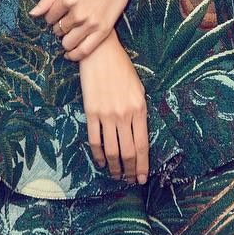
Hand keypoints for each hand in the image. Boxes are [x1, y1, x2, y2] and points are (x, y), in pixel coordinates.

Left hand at [29, 0, 137, 61]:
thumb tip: (33, 14)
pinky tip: (69, 54)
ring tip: (67, 34)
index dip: (50, 17)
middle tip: (63, 23)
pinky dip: (75, 55)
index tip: (55, 15)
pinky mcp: (103, 30)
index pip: (49, 17)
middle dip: (57, 28)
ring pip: (68, 43)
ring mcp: (92, 23)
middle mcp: (79, 13)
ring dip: (64, 41)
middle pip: (58, 30)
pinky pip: (85, 50)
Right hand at [77, 32, 149, 185]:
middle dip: (129, 170)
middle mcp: (124, 115)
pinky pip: (95, 139)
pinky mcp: (91, 112)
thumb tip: (139, 134)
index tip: (142, 178)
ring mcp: (107, 114)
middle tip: (129, 181)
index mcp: (140, 109)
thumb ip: (140, 112)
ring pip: (111, 150)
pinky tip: (101, 162)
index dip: (142, 165)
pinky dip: (98, 154)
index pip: (142, 145)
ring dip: (114, 167)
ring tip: (116, 175)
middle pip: (127, 152)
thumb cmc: (122, 69)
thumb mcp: (138, 89)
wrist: (100, 53)